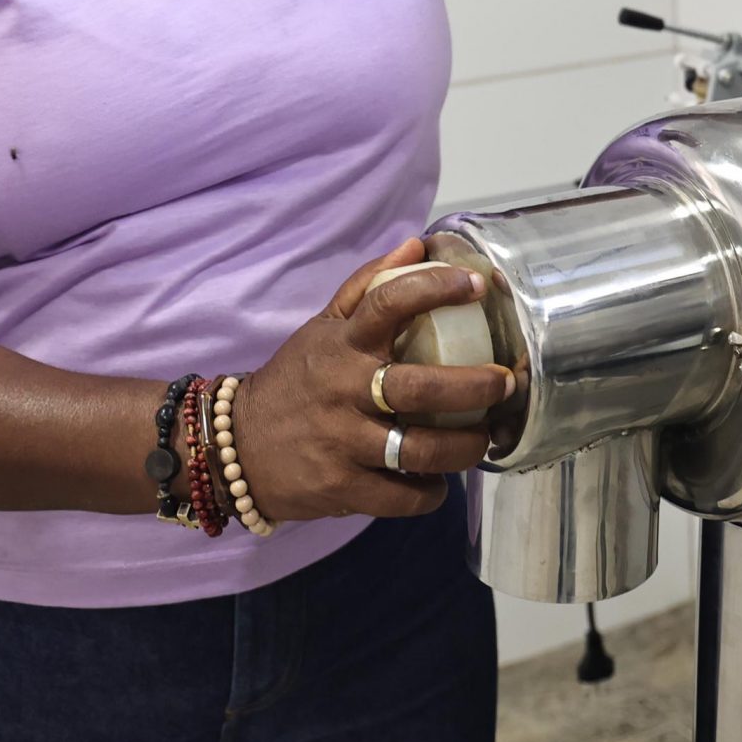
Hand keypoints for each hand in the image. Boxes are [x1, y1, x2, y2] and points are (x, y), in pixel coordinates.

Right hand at [230, 239, 514, 522]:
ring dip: (464, 448)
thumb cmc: (296, 380)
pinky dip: (429, 493)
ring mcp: (342, 442)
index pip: (388, 302)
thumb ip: (368, 286)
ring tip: (483, 439)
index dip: (436, 289)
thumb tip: (418, 244)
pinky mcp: (341, 487)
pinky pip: (401, 497)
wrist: (235, 447)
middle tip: (505, 383)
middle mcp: (343, 390)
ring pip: (419, 449)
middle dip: (476, 387)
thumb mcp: (323, 328)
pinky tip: (439, 482)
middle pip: (422, 387)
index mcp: (342, 344)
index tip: (477, 286)